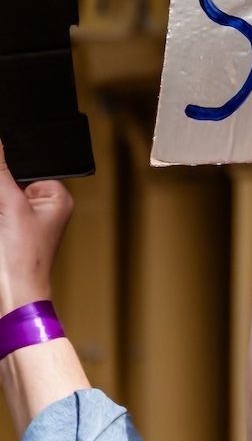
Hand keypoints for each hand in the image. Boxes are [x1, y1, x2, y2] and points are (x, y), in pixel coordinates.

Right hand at [0, 141, 72, 315]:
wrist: (11, 298)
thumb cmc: (21, 259)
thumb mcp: (9, 205)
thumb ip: (1, 171)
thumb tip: (0, 142)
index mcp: (56, 197)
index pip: (25, 167)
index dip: (5, 167)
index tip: (2, 181)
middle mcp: (44, 208)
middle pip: (9, 185)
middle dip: (1, 191)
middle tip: (5, 219)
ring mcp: (25, 223)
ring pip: (3, 200)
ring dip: (0, 206)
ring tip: (4, 230)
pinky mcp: (9, 235)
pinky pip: (1, 214)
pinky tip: (2, 234)